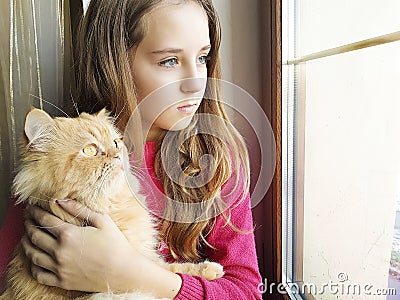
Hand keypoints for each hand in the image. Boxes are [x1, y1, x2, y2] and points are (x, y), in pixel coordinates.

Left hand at [22, 200, 138, 292]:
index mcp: (69, 234)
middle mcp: (60, 251)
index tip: (31, 207)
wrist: (123, 271)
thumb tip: (61, 200)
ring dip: (26, 243)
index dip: (35, 212)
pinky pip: (38, 274)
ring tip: (26, 236)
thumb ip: (80, 209)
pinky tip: (34, 259)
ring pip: (32, 255)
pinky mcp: (62, 281)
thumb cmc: (115, 244)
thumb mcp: (102, 221)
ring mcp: (59, 268)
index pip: (45, 219)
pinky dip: (32, 266)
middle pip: (35, 235)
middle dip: (28, 224)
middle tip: (27, 219)